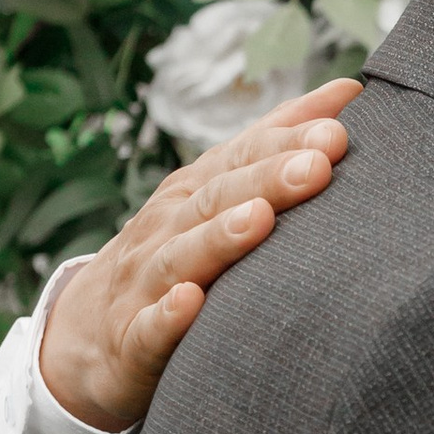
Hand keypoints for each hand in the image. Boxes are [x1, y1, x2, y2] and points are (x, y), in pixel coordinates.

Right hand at [36, 83, 359, 433]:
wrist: (86, 338)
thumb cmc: (175, 255)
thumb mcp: (216, 195)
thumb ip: (276, 147)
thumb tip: (347, 92)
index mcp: (193, 193)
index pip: (241, 158)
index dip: (285, 142)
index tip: (339, 130)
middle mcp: (167, 229)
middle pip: (218, 198)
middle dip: (267, 180)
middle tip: (318, 166)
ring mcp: (145, 284)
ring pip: (182, 256)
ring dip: (219, 236)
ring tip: (259, 219)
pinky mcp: (132, 342)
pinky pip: (148, 329)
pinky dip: (168, 315)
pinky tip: (190, 302)